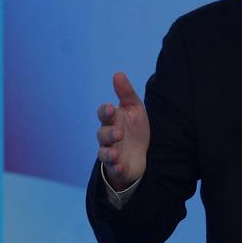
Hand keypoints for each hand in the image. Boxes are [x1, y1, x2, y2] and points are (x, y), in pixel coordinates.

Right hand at [95, 72, 149, 189]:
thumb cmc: (134, 129)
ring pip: (104, 153)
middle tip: (119, 133)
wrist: (139, 154)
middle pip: (102, 134)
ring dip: (109, 152)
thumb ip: (126, 93)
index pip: (104, 114)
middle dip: (109, 133)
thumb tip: (117, 74)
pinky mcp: (117, 167)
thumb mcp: (134, 109)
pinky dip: (116, 167)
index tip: (111, 109)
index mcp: (112, 120)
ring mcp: (111, 152)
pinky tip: (120, 166)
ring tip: (115, 152)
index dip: (105, 112)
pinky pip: (114, 168)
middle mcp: (108, 136)